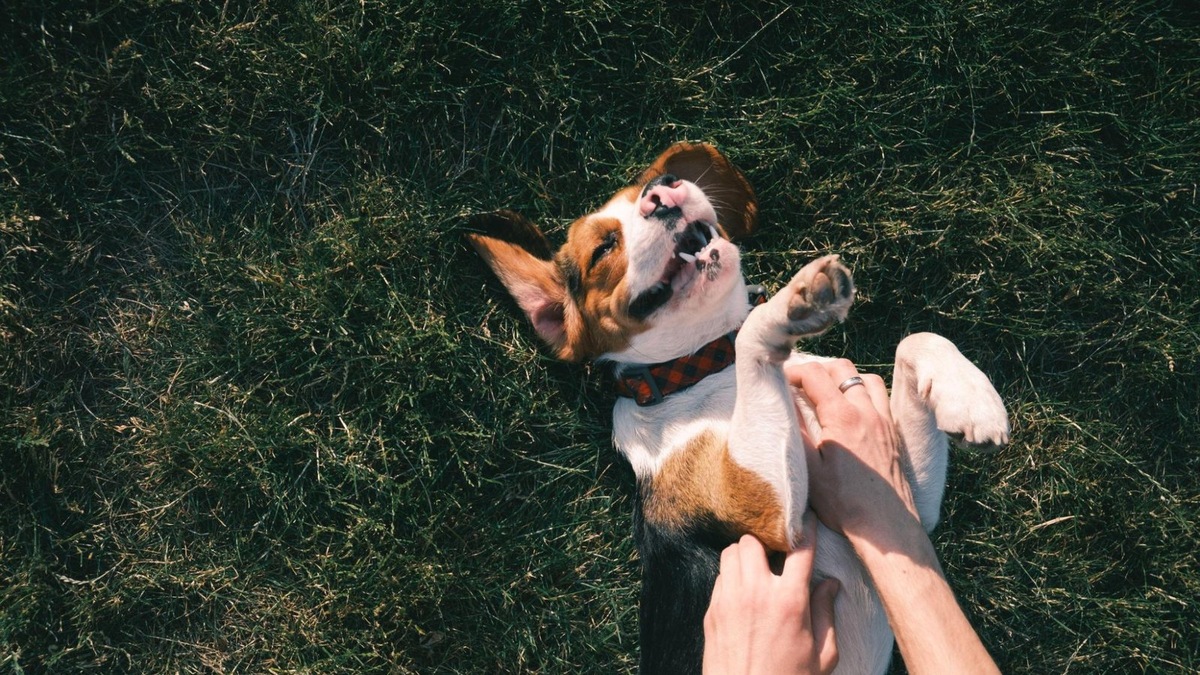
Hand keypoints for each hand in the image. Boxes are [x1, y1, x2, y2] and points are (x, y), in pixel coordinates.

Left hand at [702, 513, 839, 674]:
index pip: (800, 550)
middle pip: (753, 541)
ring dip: (744, 556)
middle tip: (774, 555)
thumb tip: (830, 583)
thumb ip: (826, 613)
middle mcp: (757, 593)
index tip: (807, 519)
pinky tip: (741, 592)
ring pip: (730, 553)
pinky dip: (730, 577)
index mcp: (790, 602)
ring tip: (756, 570)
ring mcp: (729, 600)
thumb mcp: (823, 655)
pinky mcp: (711, 611)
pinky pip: (719, 577)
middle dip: (764, 543)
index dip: (806, 530)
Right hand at [786, 359, 918, 538]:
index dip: (794, 372)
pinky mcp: (893, 433)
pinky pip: (880, 397)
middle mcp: (867, 411)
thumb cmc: (844, 502)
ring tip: (827, 393)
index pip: (816, 375)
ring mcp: (884, 421)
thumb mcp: (809, 468)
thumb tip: (784, 404)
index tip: (781, 380)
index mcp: (843, 416)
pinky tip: (851, 410)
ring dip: (843, 379)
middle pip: (842, 369)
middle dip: (818, 370)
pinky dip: (863, 392)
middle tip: (800, 385)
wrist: (885, 525)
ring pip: (865, 379)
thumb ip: (797, 430)